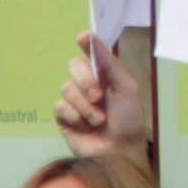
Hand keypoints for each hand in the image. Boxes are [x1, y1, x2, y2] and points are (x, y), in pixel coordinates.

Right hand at [53, 38, 146, 166]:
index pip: (90, 52)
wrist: (119, 150)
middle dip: (86, 81)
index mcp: (104, 74)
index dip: (85, 42)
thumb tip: (92, 37)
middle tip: (99, 96)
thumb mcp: (126, 87)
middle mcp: (87, 84)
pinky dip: (75, 117)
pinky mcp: (62, 117)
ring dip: (84, 106)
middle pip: (73, 66)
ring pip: (66, 88)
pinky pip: (59, 107)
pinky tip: (85, 126)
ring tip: (98, 119)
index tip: (82, 37)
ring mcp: (74, 100)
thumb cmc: (129, 119)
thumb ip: (109, 63)